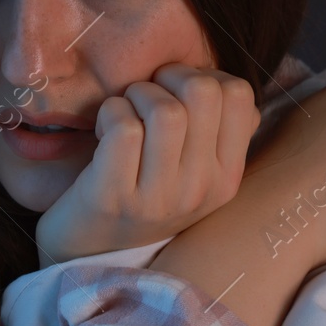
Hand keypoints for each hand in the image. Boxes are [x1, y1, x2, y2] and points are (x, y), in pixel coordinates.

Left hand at [35, 63, 259, 263]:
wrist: (86, 250)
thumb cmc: (138, 193)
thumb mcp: (191, 171)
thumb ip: (215, 131)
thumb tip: (224, 84)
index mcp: (227, 177)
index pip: (239, 95)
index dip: (202, 75)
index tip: (174, 92)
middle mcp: (201, 190)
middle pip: (202, 92)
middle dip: (165, 79)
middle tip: (143, 98)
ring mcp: (159, 198)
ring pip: (164, 109)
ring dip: (134, 96)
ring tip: (122, 114)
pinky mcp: (114, 198)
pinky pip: (123, 128)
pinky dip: (109, 113)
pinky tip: (102, 130)